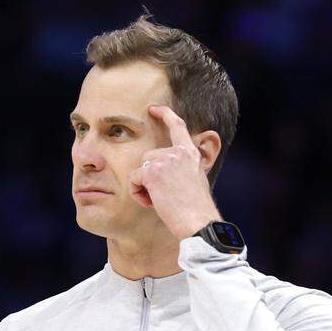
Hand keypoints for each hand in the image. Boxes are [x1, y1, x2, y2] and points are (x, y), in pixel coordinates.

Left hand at [127, 104, 220, 239]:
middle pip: (148, 157)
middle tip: (164, 197)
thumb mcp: (195, 180)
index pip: (177, 126)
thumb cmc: (197, 209)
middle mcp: (178, 152)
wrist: (198, 222)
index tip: (154, 108)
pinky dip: (138, 194)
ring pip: (139, 170)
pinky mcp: (152, 172)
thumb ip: (182, 168)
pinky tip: (153, 203)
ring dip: (144, 187)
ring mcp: (164, 160)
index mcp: (190, 153)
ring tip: (160, 201)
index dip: (165, 114)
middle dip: (149, 178)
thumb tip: (165, 170)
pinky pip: (133, 180)